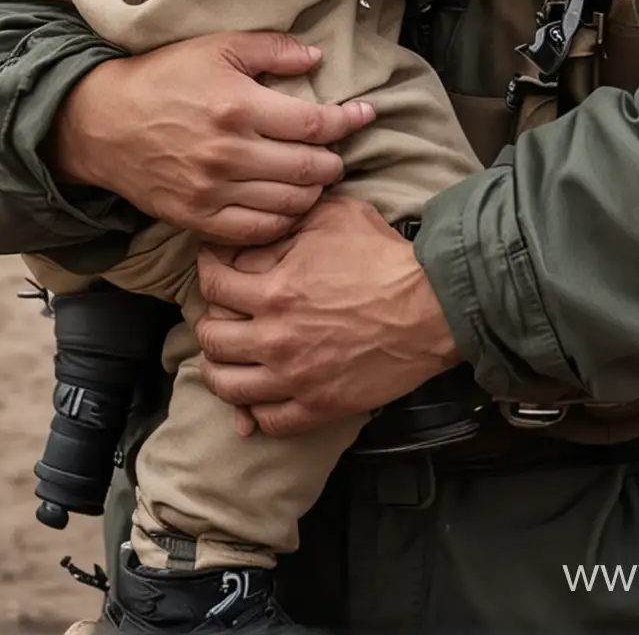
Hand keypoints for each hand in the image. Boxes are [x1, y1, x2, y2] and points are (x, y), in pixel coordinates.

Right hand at [49, 32, 375, 245]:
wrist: (103, 122)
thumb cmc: (165, 77)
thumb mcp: (217, 47)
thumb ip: (272, 49)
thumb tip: (317, 57)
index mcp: (238, 106)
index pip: (313, 123)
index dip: (348, 120)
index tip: (367, 113)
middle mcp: (228, 153)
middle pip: (307, 169)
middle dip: (335, 161)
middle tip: (338, 152)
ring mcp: (212, 191)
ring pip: (288, 204)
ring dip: (314, 193)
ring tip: (316, 178)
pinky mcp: (196, 218)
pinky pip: (255, 232)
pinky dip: (281, 223)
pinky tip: (288, 206)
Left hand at [196, 196, 460, 436]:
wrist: (431, 307)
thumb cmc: (384, 257)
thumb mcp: (333, 217)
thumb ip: (287, 224)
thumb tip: (257, 233)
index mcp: (274, 290)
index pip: (213, 283)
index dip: (208, 268)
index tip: (214, 265)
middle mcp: (274, 337)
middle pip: (211, 338)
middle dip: (210, 320)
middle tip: (222, 312)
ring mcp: (294, 377)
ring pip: (227, 385)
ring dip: (221, 369)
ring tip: (230, 357)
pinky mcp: (318, 406)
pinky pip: (268, 421)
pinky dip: (256, 410)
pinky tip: (260, 395)